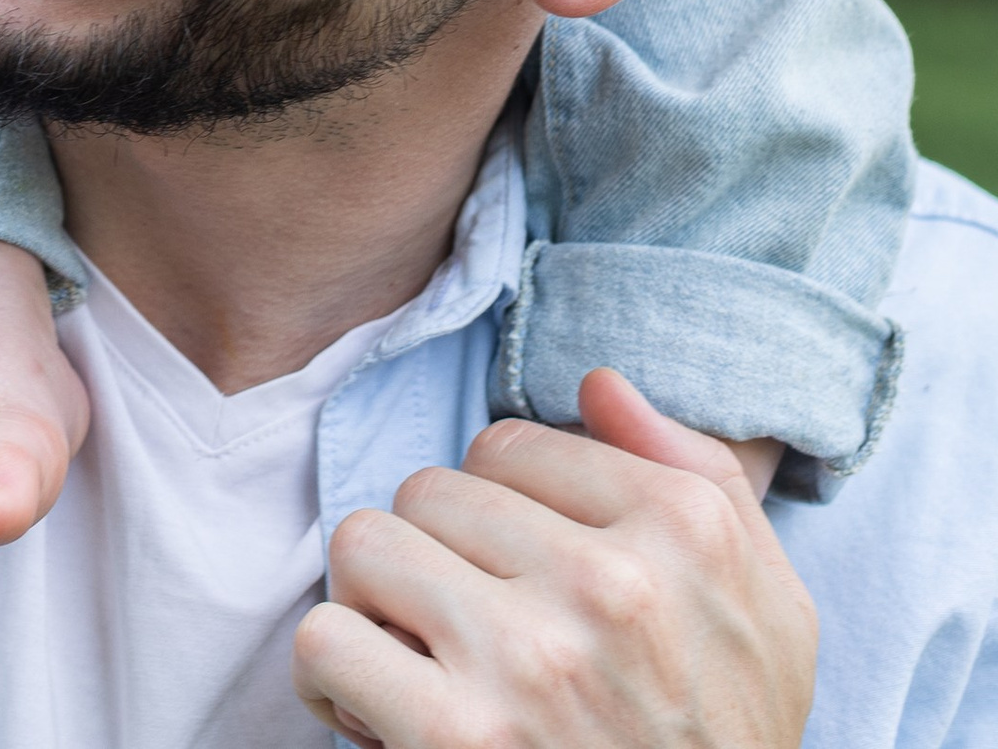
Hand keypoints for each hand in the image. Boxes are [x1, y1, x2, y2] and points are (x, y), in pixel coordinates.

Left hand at [293, 369, 816, 747]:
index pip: (507, 444)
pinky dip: (335, 678)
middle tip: (470, 635)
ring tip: (422, 663)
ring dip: (378, 608)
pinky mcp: (461, 735)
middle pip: (428, 490)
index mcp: (685, 530)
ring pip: (364, 545)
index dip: (499, 515)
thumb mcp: (768, 611)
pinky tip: (378, 712)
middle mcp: (613, 584)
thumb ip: (696, 474)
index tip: (522, 582)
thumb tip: (596, 381)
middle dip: (436, 559)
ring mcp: (532, 658)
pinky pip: (327, 638)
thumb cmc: (726, 742)